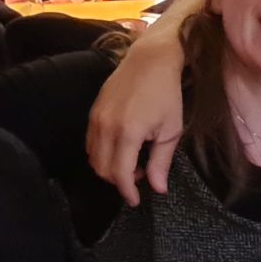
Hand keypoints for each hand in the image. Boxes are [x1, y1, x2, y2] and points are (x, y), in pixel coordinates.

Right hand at [86, 29, 186, 202]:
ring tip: (133, 161)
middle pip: (102, 169)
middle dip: (119, 181)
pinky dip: (102, 153)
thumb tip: (158, 189)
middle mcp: (106, 127)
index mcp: (127, 133)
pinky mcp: (92, 111)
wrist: (150, 60)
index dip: (127, 191)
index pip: (120, 174)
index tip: (135, 200)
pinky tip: (122, 147)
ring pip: (93, 157)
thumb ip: (161, 162)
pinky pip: (90, 142)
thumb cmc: (166, 95)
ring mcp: (96, 118)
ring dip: (109, 167)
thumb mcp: (170, 130)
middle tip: (140, 176)